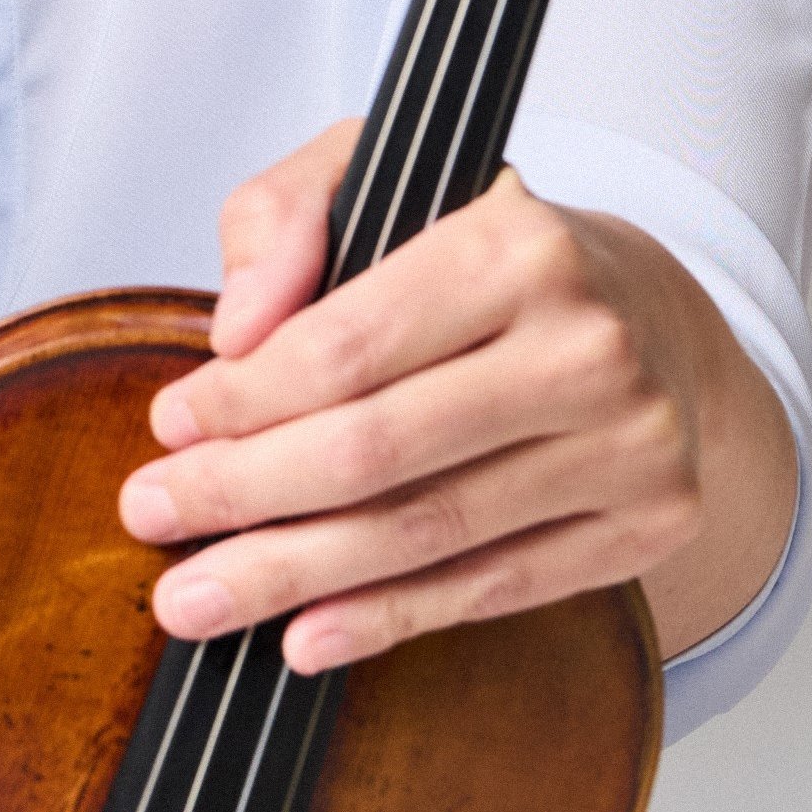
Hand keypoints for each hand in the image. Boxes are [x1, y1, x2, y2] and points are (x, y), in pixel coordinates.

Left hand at [117, 119, 798, 675]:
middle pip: (377, 451)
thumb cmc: (493, 253)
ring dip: (292, 575)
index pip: (349, 345)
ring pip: (426, 533)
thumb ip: (286, 215)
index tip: (171, 425)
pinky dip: (388, 620)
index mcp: (520, 243)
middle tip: (154, 515)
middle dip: (243, 492)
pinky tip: (306, 634)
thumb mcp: (384, 177)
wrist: (656, 321)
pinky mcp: (646, 525)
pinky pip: (492, 588)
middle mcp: (588, 344)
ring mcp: (629, 444)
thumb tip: (236, 330)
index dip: (243, 399)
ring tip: (197, 594)